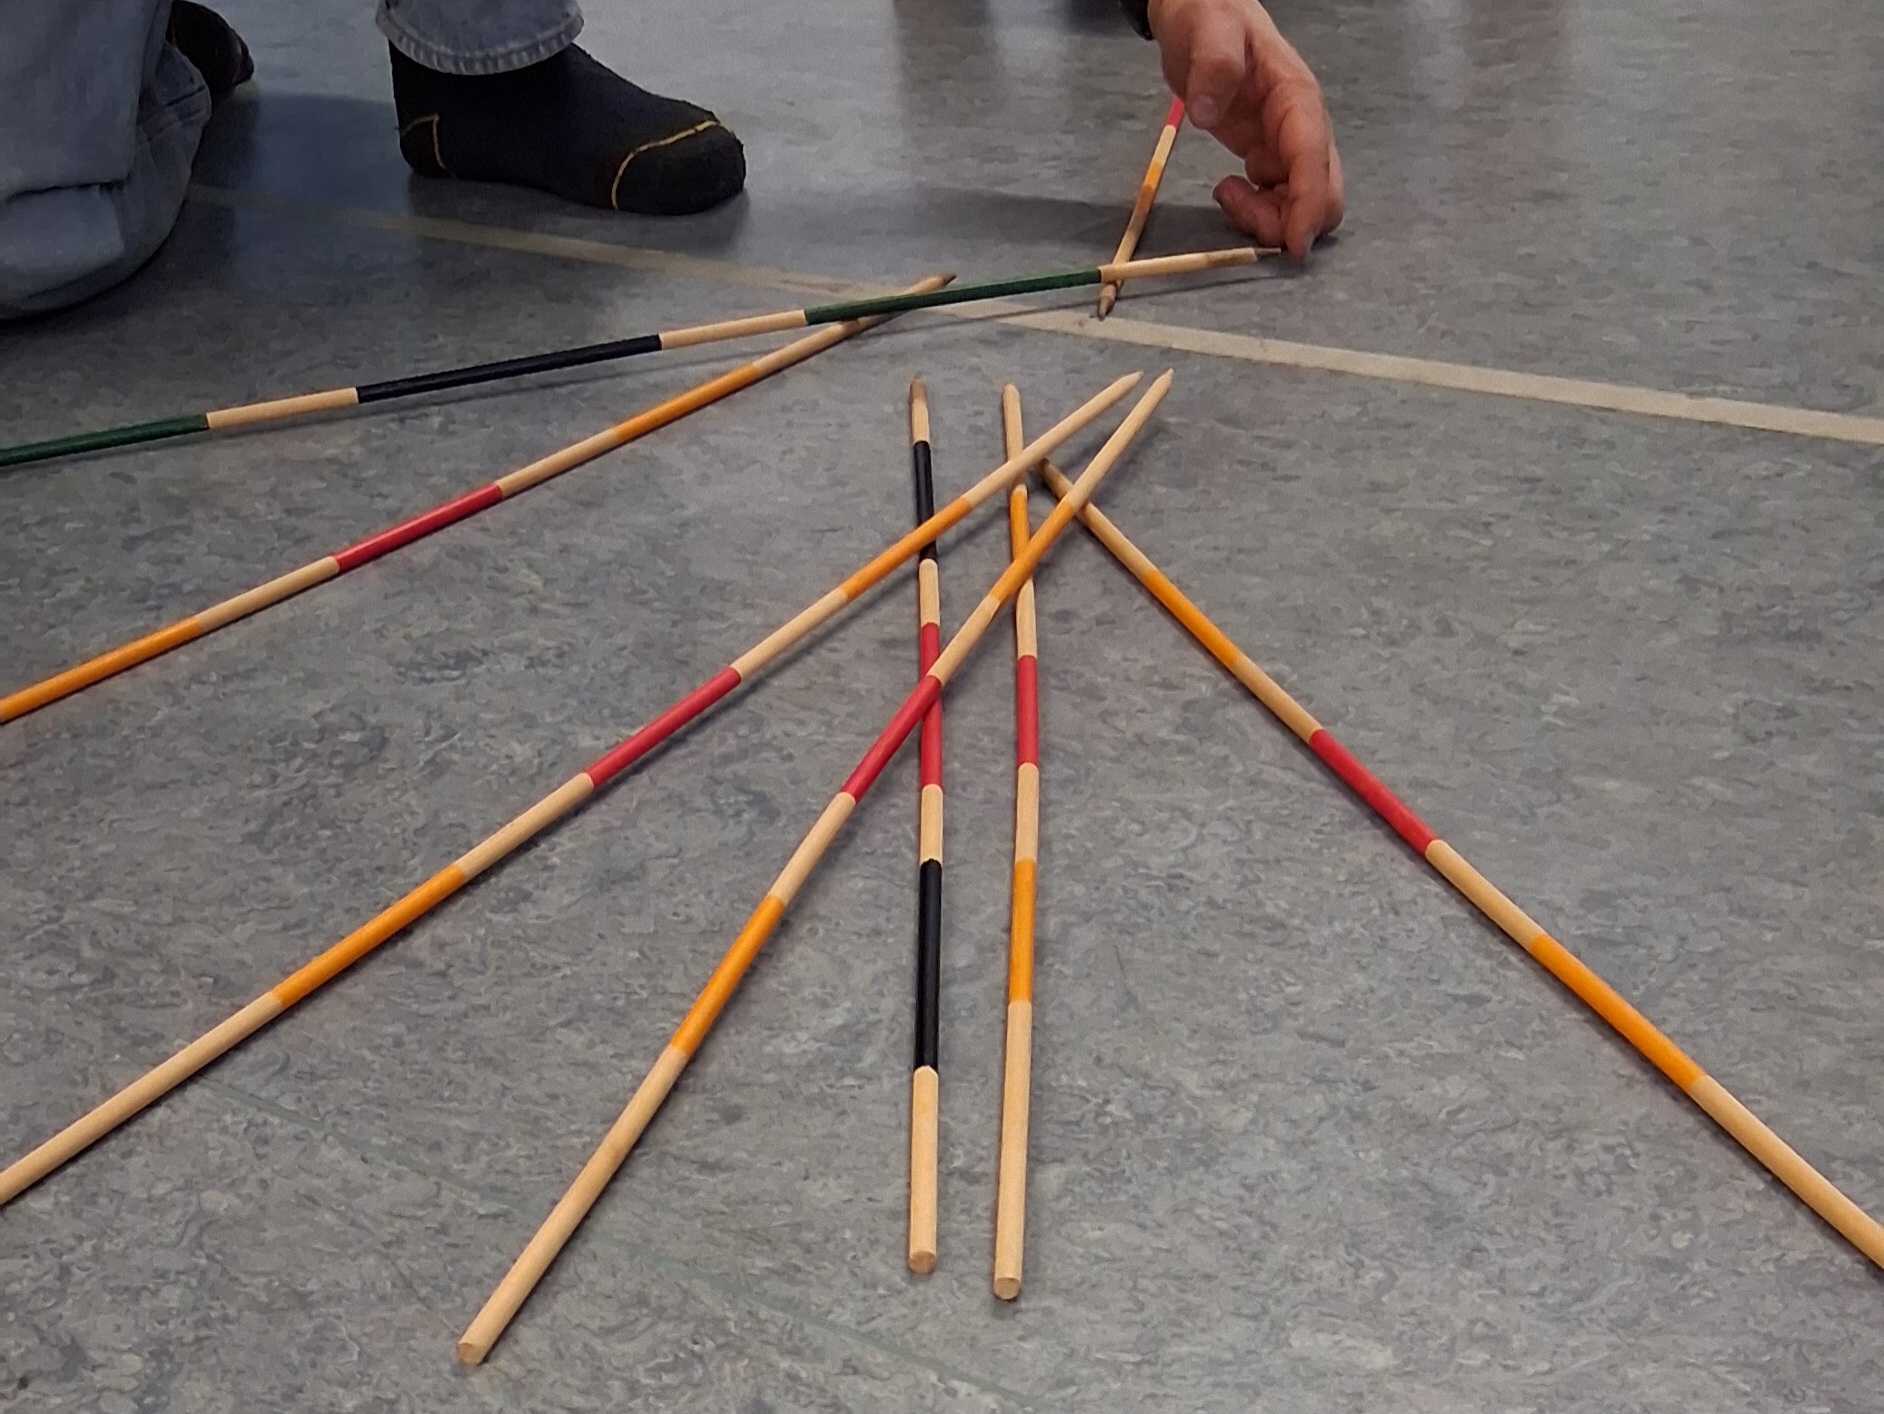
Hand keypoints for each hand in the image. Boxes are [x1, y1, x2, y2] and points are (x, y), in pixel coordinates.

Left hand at [1147, 0, 1343, 258]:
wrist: (1200, 14)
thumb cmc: (1210, 16)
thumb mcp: (1208, 30)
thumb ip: (1212, 66)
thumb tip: (1207, 113)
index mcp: (1296, 98)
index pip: (1312, 159)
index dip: (1307, 205)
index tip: (1294, 245)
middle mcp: (1301, 127)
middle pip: (1324, 193)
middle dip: (1291, 220)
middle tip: (1235, 205)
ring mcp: (1287, 145)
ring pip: (1302, 205)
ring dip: (1269, 219)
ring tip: (1224, 192)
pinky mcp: (1268, 157)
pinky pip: (1279, 201)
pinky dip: (1258, 212)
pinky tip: (1227, 190)